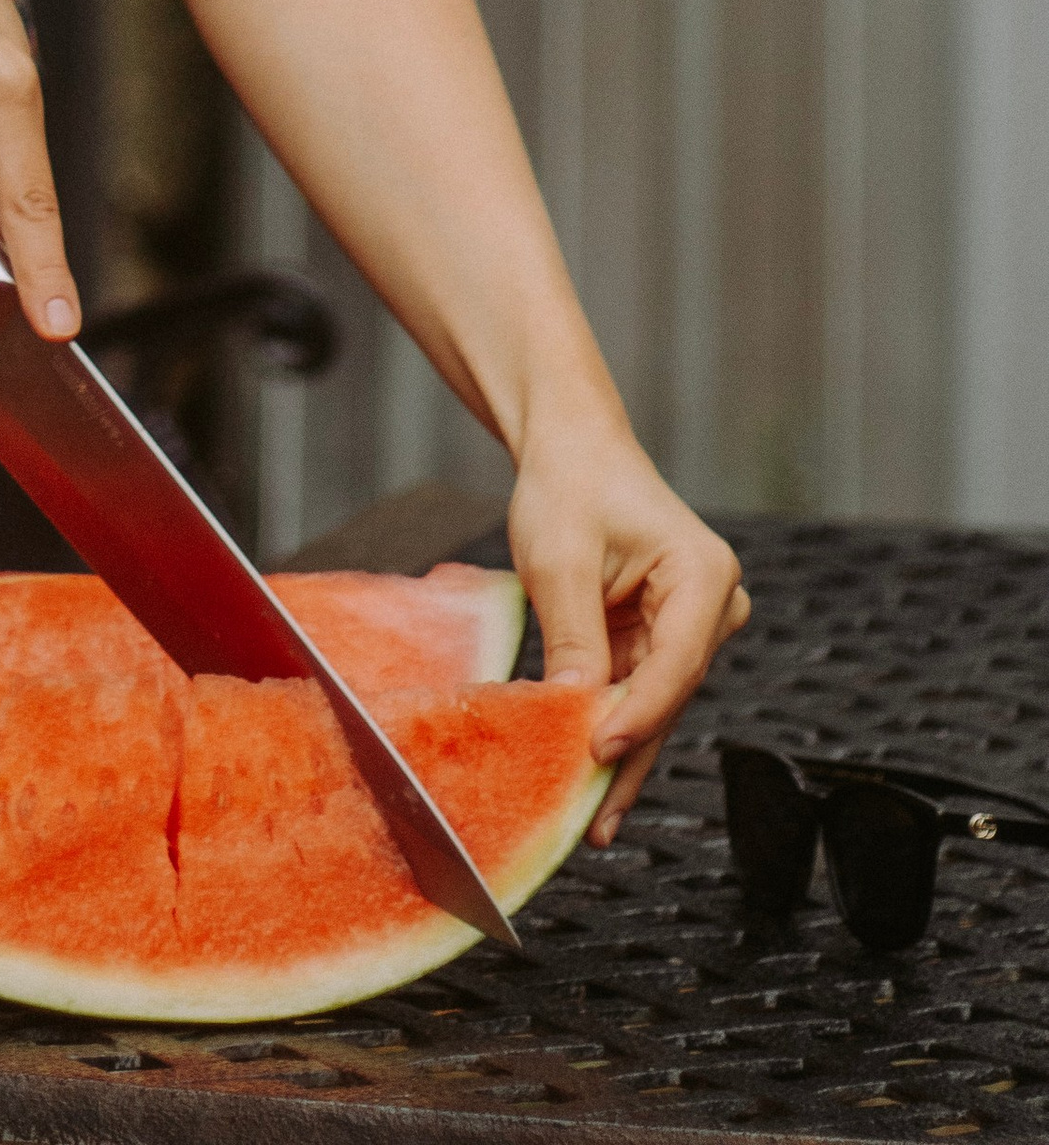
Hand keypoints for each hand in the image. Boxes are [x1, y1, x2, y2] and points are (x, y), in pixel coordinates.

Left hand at [507, 417, 749, 838]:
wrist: (570, 450)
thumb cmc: (569, 487)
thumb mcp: (562, 559)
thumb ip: (574, 638)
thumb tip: (576, 716)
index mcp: (703, 575)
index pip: (675, 663)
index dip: (636, 715)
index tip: (595, 755)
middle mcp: (710, 606)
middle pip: (667, 695)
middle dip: (627, 755)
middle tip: (591, 822)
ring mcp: (688, 627)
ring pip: (652, 706)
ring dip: (619, 756)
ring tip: (588, 821)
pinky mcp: (660, 641)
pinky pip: (635, 695)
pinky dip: (608, 728)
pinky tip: (587, 783)